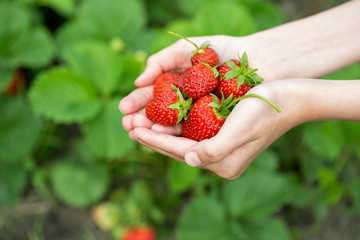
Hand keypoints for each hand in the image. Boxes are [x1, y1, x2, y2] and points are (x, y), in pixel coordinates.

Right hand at [119, 35, 260, 130]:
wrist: (263, 59)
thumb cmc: (228, 51)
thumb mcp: (191, 51)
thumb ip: (162, 61)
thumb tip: (137, 82)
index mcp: (182, 88)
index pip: (155, 100)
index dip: (139, 104)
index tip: (123, 108)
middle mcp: (190, 106)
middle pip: (162, 117)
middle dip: (143, 121)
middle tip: (126, 124)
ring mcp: (204, 120)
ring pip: (174, 129)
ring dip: (154, 132)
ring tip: (135, 131)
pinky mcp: (218, 130)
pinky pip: (194, 135)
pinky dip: (176, 136)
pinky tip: (160, 134)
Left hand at [126, 78, 359, 178]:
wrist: (290, 99)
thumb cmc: (266, 110)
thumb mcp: (240, 129)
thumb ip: (215, 149)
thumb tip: (188, 159)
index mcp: (221, 163)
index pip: (178, 151)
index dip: (154, 140)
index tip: (132, 130)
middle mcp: (218, 159)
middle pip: (176, 147)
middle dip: (152, 135)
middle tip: (128, 124)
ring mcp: (219, 148)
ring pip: (180, 139)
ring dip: (159, 129)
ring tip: (138, 120)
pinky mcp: (220, 135)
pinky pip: (190, 131)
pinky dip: (174, 123)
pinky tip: (161, 115)